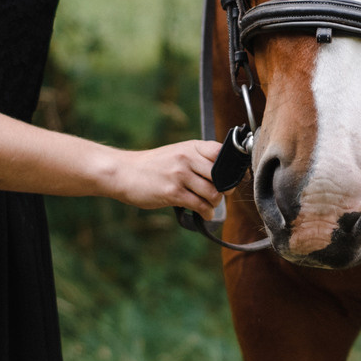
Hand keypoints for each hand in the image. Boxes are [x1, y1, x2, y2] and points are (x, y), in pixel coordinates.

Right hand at [109, 138, 223, 212]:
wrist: (124, 172)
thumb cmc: (153, 166)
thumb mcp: (177, 153)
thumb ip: (198, 159)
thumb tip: (224, 174)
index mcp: (190, 146)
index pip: (221, 153)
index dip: (233, 167)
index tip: (236, 178)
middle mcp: (187, 158)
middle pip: (221, 176)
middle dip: (225, 190)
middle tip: (221, 195)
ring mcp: (179, 175)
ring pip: (213, 193)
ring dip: (215, 203)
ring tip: (209, 206)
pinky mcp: (172, 192)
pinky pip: (199, 205)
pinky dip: (206, 213)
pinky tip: (204, 214)